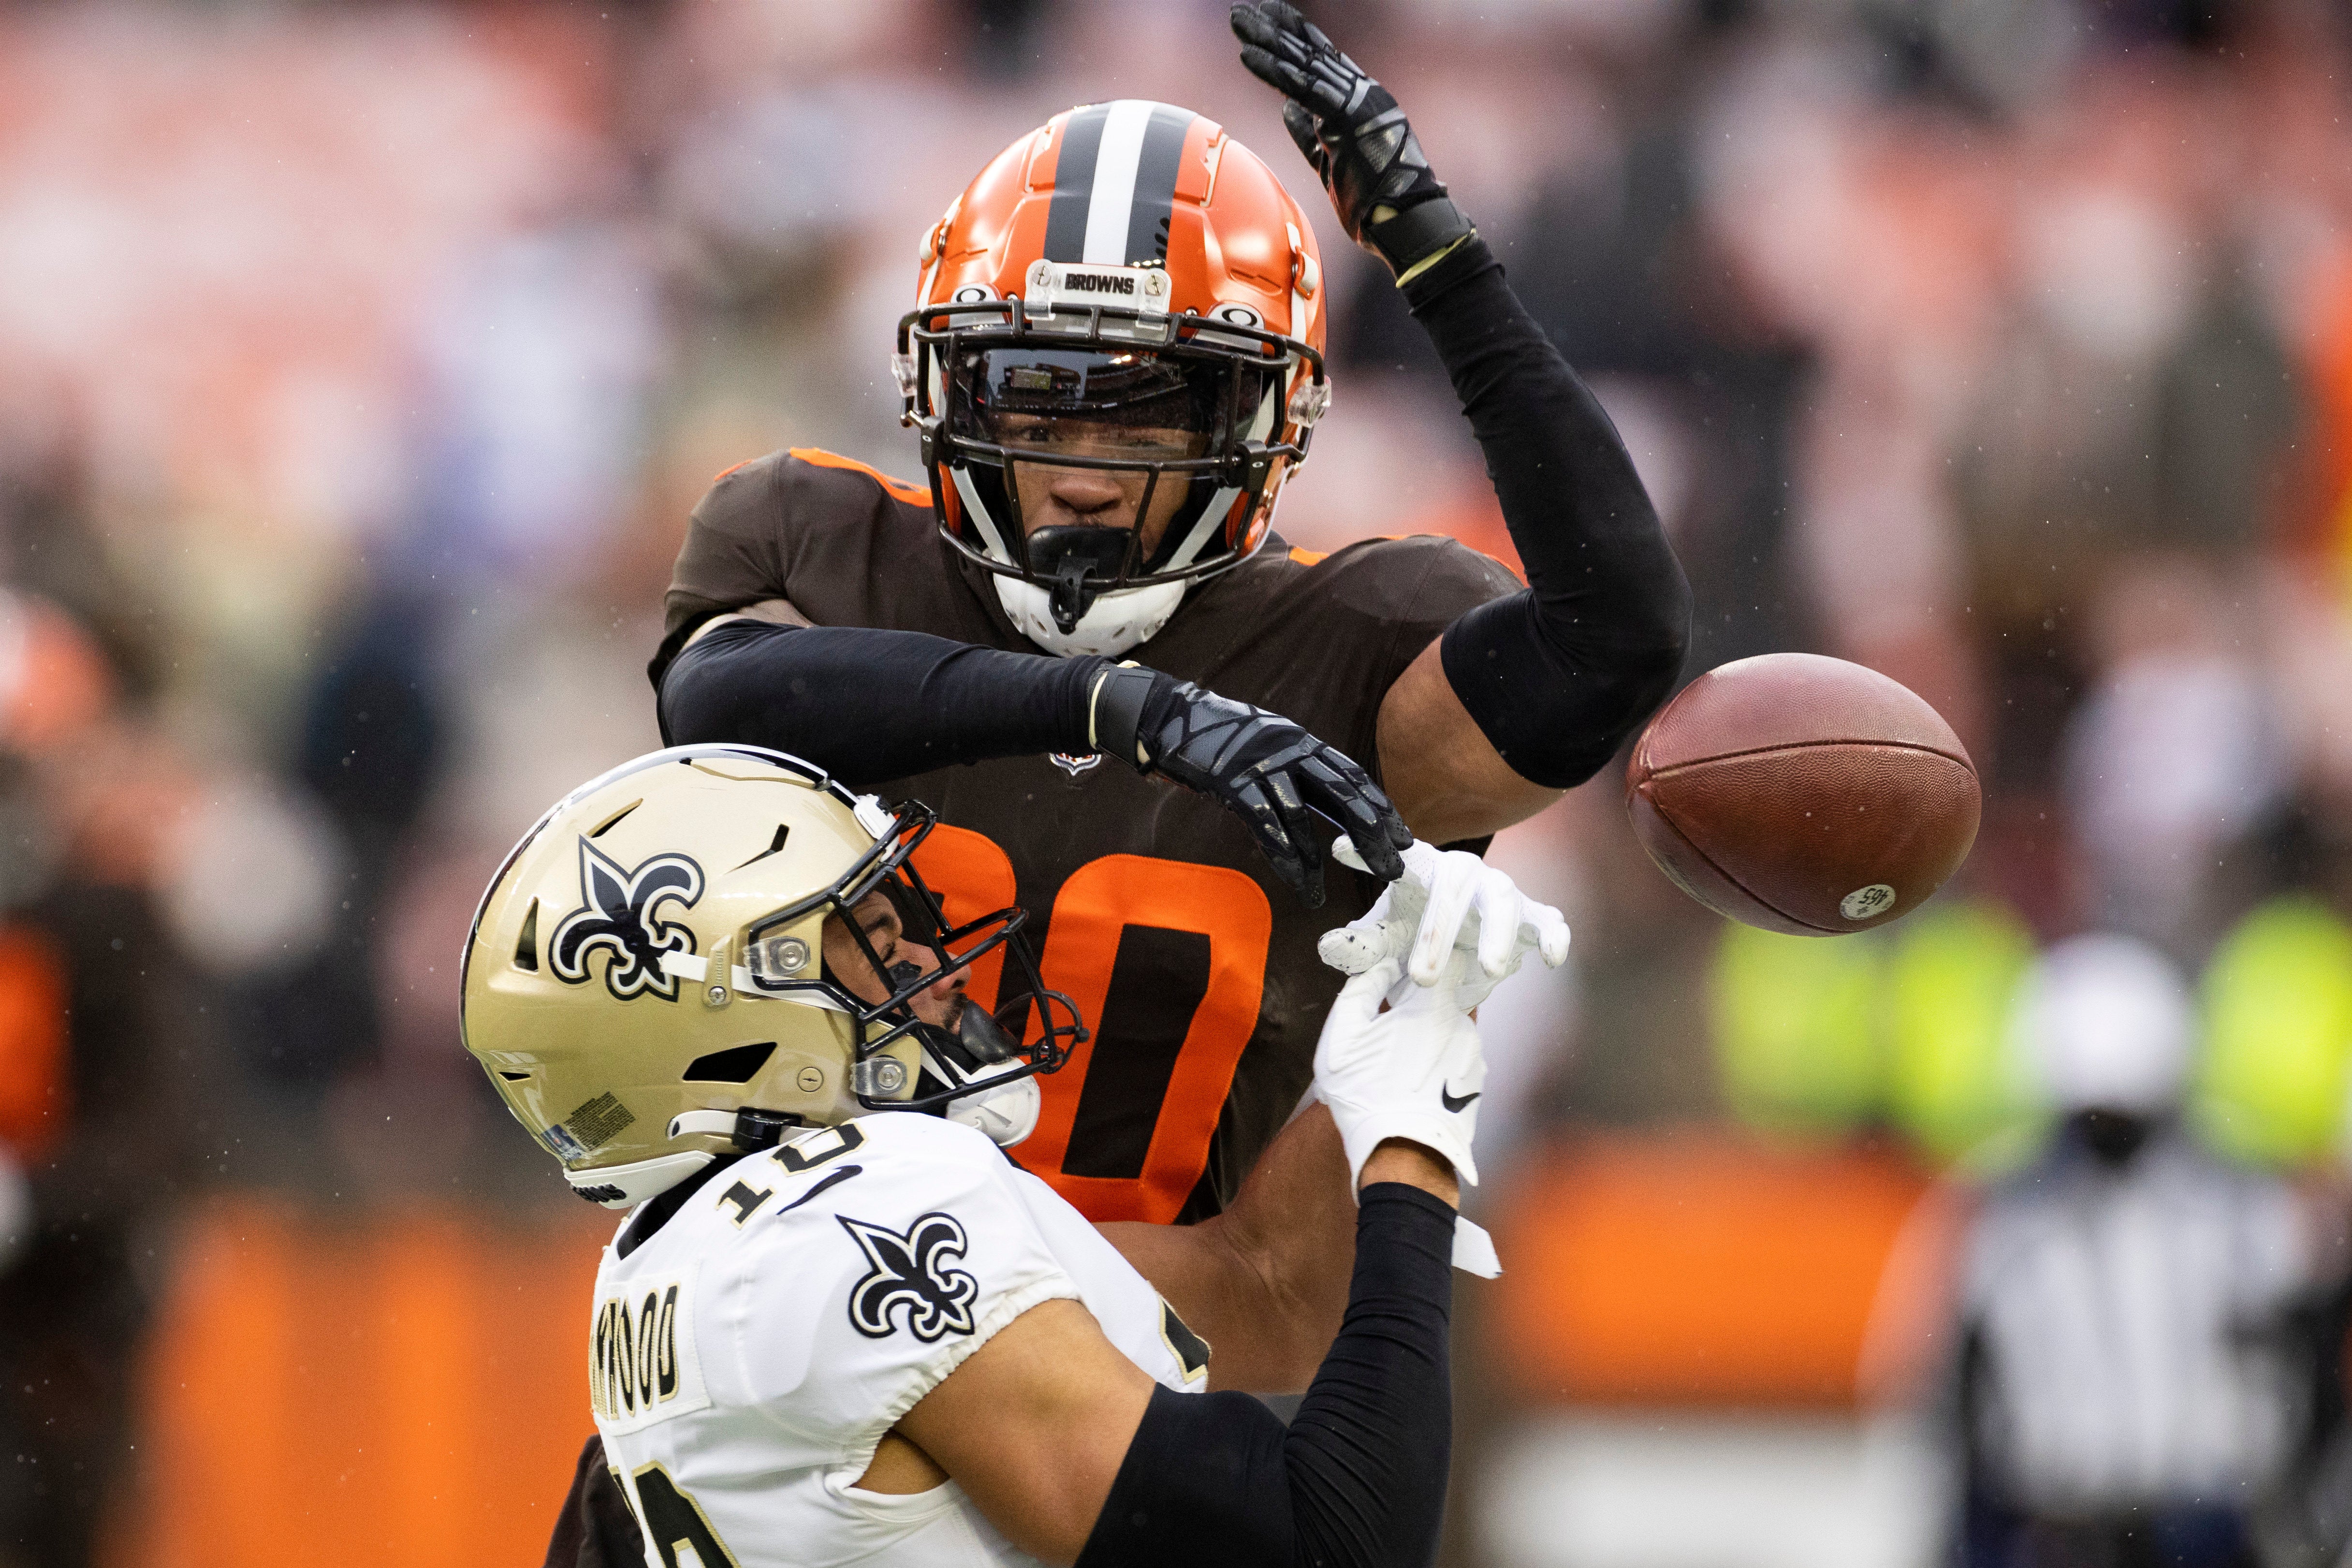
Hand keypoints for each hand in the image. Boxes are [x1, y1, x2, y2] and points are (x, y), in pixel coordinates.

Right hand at [1093, 664, 1410, 906]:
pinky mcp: (1232, 781)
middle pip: (1344, 795)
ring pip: (1302, 817)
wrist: (1167, 716)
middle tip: (1392, 868)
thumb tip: (1332, 805)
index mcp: (1302, 740)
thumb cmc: (1218, 737)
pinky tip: (1296, 881)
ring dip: (1315, 861)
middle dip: (1371, 834)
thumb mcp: (1269, 745)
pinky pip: (1266, 825)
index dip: (1381, 807)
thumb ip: (1299, 770)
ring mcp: (1262, 764)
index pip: (1353, 777)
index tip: (1403, 838)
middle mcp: (1290, 748)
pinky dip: (1283, 856)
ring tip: (1322, 892)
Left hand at [1229, 1, 1472, 276]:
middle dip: (1274, 30)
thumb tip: (1287, 107)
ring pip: (1305, 64)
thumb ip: (1309, 133)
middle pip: (1310, 53)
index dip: (1294, 36)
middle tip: (1242, 12)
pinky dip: (1275, 71)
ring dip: (1268, 43)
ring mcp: (1358, 103)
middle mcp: (1362, 93)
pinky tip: (1249, 56)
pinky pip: (1305, 89)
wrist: (1404, 222)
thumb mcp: (1330, 162)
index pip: (1322, 60)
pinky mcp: (1349, 118)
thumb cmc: (1373, 202)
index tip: (1267, 18)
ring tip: (1239, 22)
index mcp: (1361, 102)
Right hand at [1313, 955, 1482, 1190]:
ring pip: (1450, 1028)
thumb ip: (1360, 989)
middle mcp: (1465, 1027)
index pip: (1446, 957)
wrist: (1403, 1156)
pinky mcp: (1477, 1084)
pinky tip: (1413, 1081)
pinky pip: (1456, 1057)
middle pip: (1445, 995)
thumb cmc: (1366, 1095)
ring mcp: (1475, 1057)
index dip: (1424, 958)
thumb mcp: (1342, 1038)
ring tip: (1397, 1059)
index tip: (1403, 966)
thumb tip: (1380, 965)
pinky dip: (1438, 1060)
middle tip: (1390, 1018)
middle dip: (1420, 1001)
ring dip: (1428, 1033)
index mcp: (1435, 1008)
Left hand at [1320, 838, 1568, 1007]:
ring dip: (1497, 936)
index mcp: (1421, 870)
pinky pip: (1548, 921)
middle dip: (1439, 936)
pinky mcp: (1532, 915)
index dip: (1370, 855)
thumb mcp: (1384, 941)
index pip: (1394, 861)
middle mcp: (1463, 874)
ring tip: (1490, 971)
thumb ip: (1358, 947)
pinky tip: (1552, 959)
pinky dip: (1554, 936)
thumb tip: (1326, 948)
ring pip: (1502, 903)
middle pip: (1452, 892)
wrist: (1463, 941)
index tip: (1340, 849)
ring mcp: (1500, 892)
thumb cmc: (1416, 931)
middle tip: (1421, 979)